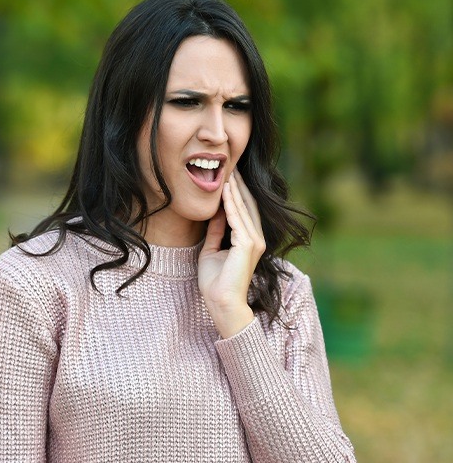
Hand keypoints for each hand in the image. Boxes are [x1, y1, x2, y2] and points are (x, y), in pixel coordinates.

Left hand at [198, 170, 265, 337]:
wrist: (221, 303)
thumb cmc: (216, 282)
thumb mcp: (212, 250)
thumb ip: (216, 232)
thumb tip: (214, 214)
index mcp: (249, 241)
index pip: (243, 211)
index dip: (236, 193)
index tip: (228, 176)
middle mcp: (256, 239)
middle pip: (247, 205)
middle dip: (238, 186)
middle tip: (231, 166)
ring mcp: (254, 241)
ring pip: (243, 209)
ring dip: (234, 189)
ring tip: (227, 172)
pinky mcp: (248, 245)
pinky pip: (237, 218)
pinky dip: (230, 203)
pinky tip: (225, 190)